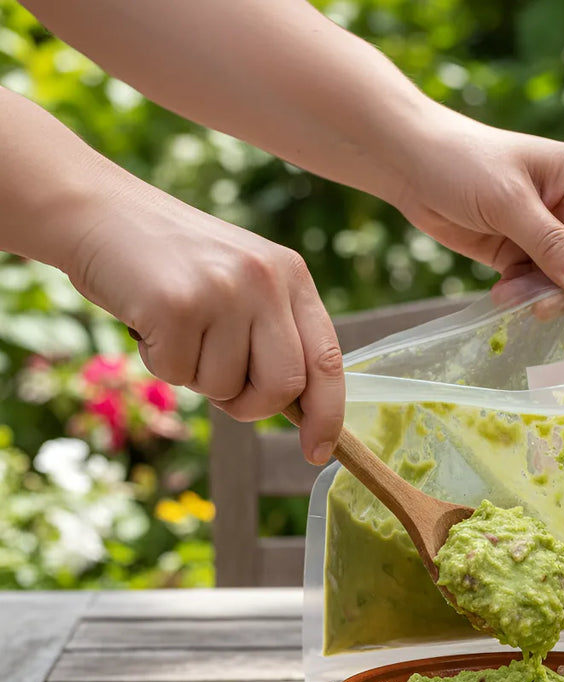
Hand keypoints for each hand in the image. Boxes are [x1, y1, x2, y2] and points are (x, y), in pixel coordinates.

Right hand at [66, 187, 344, 464]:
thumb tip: (299, 410)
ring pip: (224, 387)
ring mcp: (222, 290)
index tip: (318, 451)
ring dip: (194, 376)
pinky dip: (158, 362)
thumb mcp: (242, 283)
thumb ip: (275, 334)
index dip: (327, 414)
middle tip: (220, 385)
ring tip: (177, 328)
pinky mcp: (175, 305)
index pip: (327, 361)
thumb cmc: (175, 264)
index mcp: (292, 276)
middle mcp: (266, 280)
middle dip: (251, 405)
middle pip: (282, 387)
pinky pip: (176, 375)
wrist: (100, 211)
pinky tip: (149, 321)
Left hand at [390, 115, 563, 299]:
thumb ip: (551, 243)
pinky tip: (500, 293)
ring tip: (507, 296)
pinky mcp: (521, 253)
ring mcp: (549, 233)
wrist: (410, 163)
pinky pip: (535, 285)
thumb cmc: (462, 163)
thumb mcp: (509, 202)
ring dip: (540, 296)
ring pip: (563, 281)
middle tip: (540, 309)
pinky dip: (522, 295)